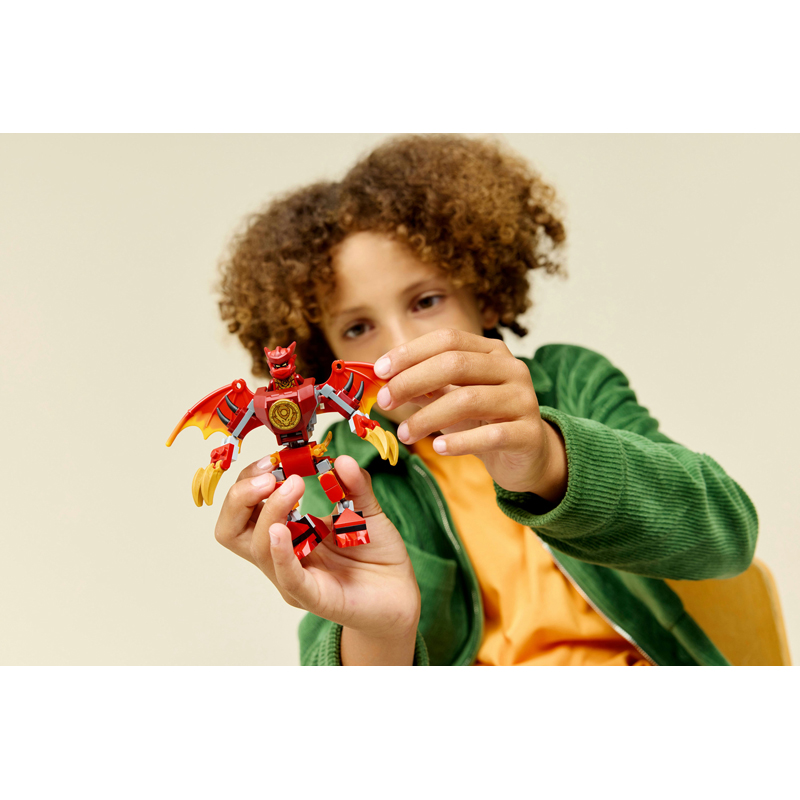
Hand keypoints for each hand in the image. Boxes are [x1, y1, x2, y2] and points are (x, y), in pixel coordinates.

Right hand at [213, 454, 420, 646]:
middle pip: (232, 530)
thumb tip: (340, 459)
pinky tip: (280, 531)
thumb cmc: (376, 552)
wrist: (401, 591)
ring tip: (293, 485)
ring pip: (257, 549)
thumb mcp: (365, 508)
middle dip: (241, 497)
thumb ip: (354, 484)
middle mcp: (281, 556)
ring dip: (270, 511)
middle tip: (268, 475)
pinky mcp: (314, 597)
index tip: (271, 460)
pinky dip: (280, 553)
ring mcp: (294, 578)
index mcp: (286, 532)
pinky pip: (288, 577)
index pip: (244, 508)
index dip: (249, 482)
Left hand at [374, 328, 567, 502]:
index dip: (410, 352)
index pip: (447, 339)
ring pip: (468, 400)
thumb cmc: (484, 421)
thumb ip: (425, 387)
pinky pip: (490, 435)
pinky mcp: (529, 433)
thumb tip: (385, 380)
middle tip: (386, 402)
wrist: (527, 455)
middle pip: (455, 364)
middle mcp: (511, 368)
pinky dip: (460, 442)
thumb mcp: (452, 399)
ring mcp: (523, 400)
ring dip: (428, 417)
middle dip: (412, 381)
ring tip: (405, 434)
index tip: (380, 371)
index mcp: (491, 352)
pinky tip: (438, 448)